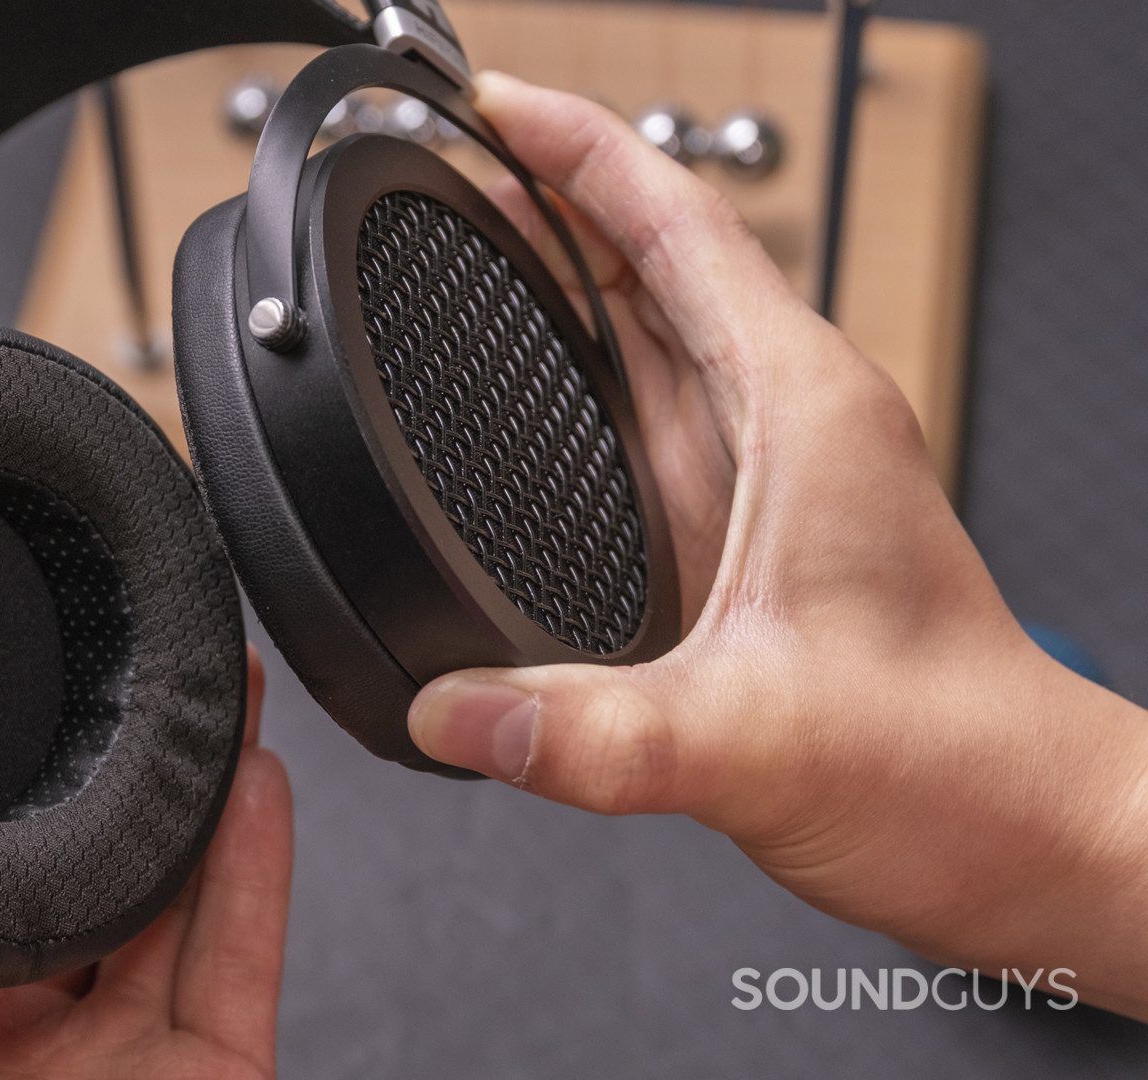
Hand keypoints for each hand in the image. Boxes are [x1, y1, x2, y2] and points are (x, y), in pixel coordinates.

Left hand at [0, 651, 288, 1078]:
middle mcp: (0, 1043)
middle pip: (59, 875)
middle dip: (94, 765)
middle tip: (106, 652)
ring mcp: (109, 1065)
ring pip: (160, 903)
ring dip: (188, 795)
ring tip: (200, 688)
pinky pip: (236, 966)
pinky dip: (254, 878)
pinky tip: (251, 790)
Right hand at [409, 72, 1147, 1015]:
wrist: (1015, 828)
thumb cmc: (945, 759)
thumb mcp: (749, 740)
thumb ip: (588, 733)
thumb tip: (451, 711)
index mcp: (798, 412)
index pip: (677, 227)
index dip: (579, 151)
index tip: (491, 109)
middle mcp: (785, 422)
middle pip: (652, 258)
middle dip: (547, 195)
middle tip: (441, 170)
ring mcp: (764, 473)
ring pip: (651, 329)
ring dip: (560, 274)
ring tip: (464, 242)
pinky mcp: (744, 528)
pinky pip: (645, 410)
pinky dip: (576, 370)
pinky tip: (524, 392)